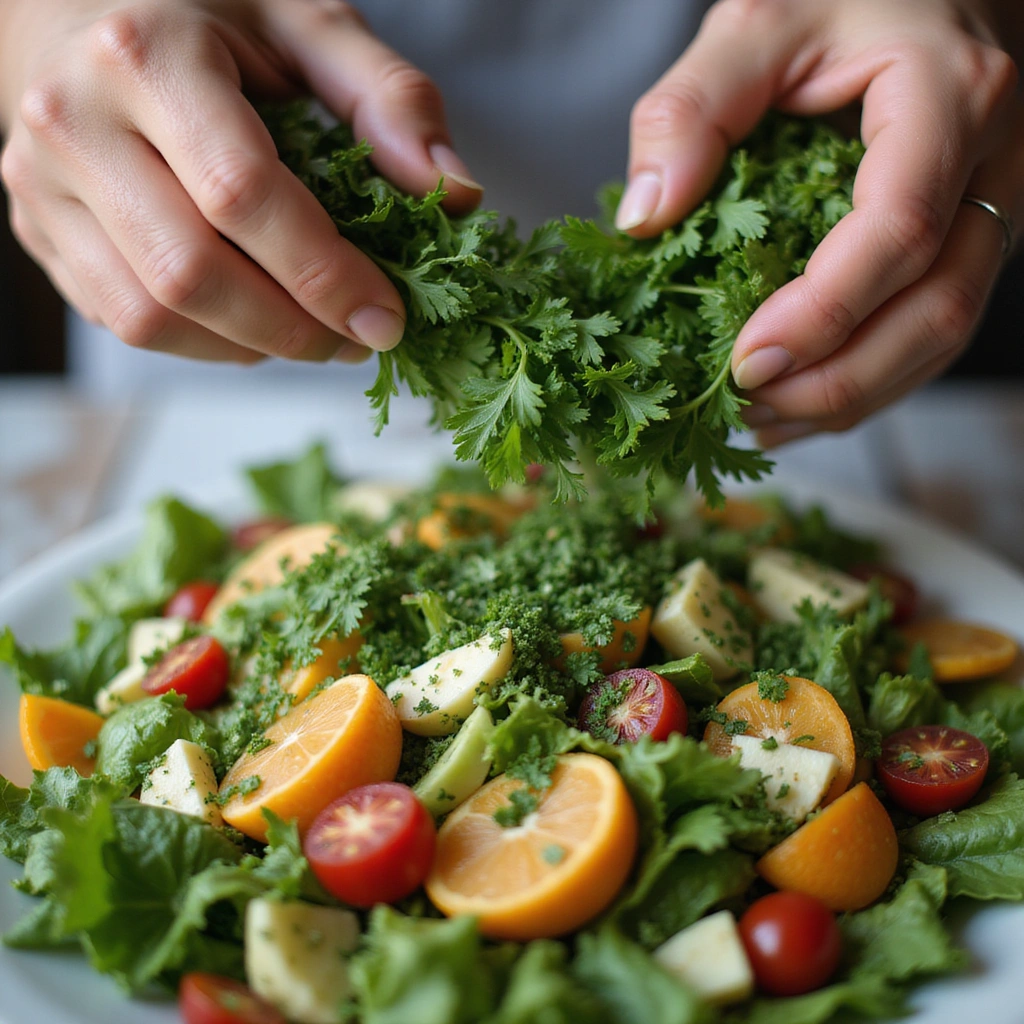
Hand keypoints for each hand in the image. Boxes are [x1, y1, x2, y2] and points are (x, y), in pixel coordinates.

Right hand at [0, 0, 480, 362]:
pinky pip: (123, 321)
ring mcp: (39, 184)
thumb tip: (457, 193)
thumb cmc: (205, 12)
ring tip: (312, 335)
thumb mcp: (306, 23)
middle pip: (191, 274)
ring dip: (249, 347)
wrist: (76, 4)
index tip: (388, 318)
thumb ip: (389, 98)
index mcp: (146, 55)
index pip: (242, 195)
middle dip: (293, 329)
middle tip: (356, 340)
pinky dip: (203, 342)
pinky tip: (253, 323)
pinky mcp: (37, 230)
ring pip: (148, 316)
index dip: (325, 274)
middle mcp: (72, 122)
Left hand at [616, 0, 1021, 444]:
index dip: (824, 314)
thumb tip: (644, 216)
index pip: (899, 234)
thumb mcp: (757, 21)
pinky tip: (798, 402)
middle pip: (937, 310)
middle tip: (746, 407)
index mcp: (950, 101)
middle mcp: (994, 164)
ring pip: (943, 336)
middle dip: (839, 381)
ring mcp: (993, 208)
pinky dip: (867, 379)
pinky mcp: (969, 237)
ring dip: (852, 397)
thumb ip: (693, 108)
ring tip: (761, 420)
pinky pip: (933, 329)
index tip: (745, 363)